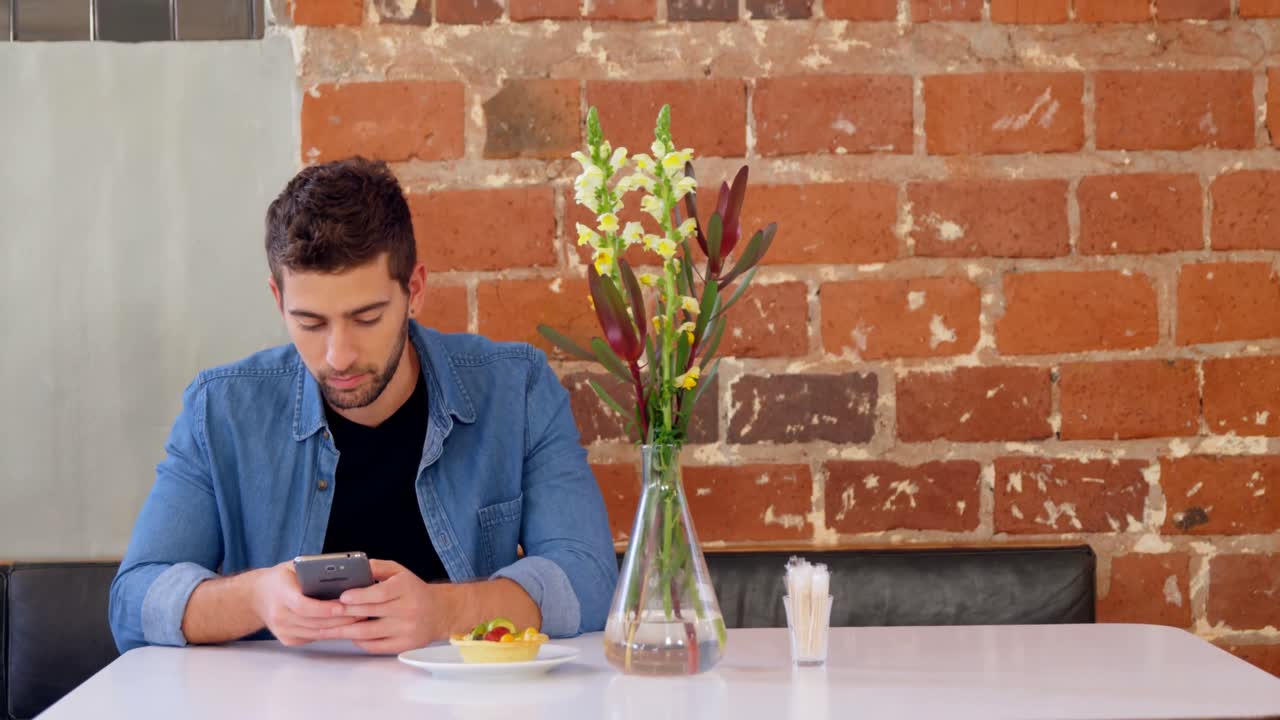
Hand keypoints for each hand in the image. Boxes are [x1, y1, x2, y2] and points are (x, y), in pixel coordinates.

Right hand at [251, 561, 361, 646]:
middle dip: (341, 618)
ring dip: (340, 628)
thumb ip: (313, 570)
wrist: (256, 597)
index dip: (325, 608)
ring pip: (317, 633)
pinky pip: (314, 638)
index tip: (344, 605)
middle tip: (363, 611)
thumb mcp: (293, 566)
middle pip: (314, 622)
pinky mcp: (288, 640)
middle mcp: (279, 615)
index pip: (303, 606)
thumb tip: (343, 572)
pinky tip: (347, 626)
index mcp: (280, 593)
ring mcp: (283, 630)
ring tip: (360, 618)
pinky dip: (331, 632)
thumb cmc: (281, 578)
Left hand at [323, 559, 461, 653]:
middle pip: (370, 614)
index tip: (342, 596)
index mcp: (406, 589)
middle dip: (344, 614)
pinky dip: (359, 642)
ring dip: (345, 632)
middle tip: (324, 613)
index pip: (380, 593)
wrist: (440, 612)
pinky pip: (376, 646)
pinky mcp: (404, 645)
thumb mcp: (400, 572)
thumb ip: (378, 567)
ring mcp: (406, 630)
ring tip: (326, 630)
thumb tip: (355, 566)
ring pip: (369, 633)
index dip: (360, 596)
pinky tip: (348, 636)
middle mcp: (408, 609)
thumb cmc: (414, 590)